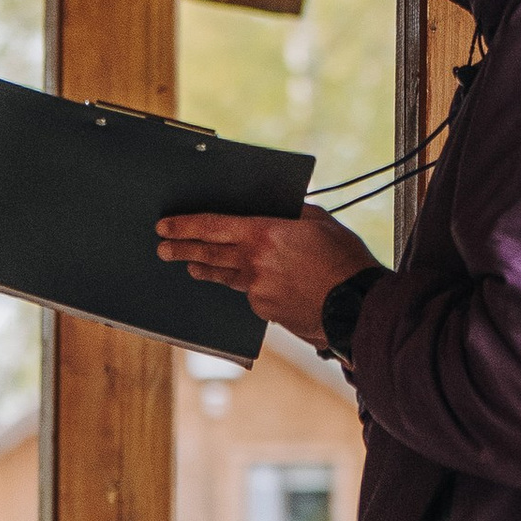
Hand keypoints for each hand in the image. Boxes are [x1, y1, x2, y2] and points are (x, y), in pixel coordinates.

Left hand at [154, 207, 377, 345]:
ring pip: (224, 277)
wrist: (358, 307)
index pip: (213, 227)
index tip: (165, 226)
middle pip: (208, 254)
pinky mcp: (265, 311)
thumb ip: (293, 213)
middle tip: (162, 249)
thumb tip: (280, 208)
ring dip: (205, 269)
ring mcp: (257, 291)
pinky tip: (248, 283)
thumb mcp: (321, 222)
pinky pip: (250, 294)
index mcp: (265, 234)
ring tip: (191, 266)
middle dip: (181, 250)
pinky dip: (247, 287)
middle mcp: (254, 263)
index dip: (185, 226)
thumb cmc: (345, 261)